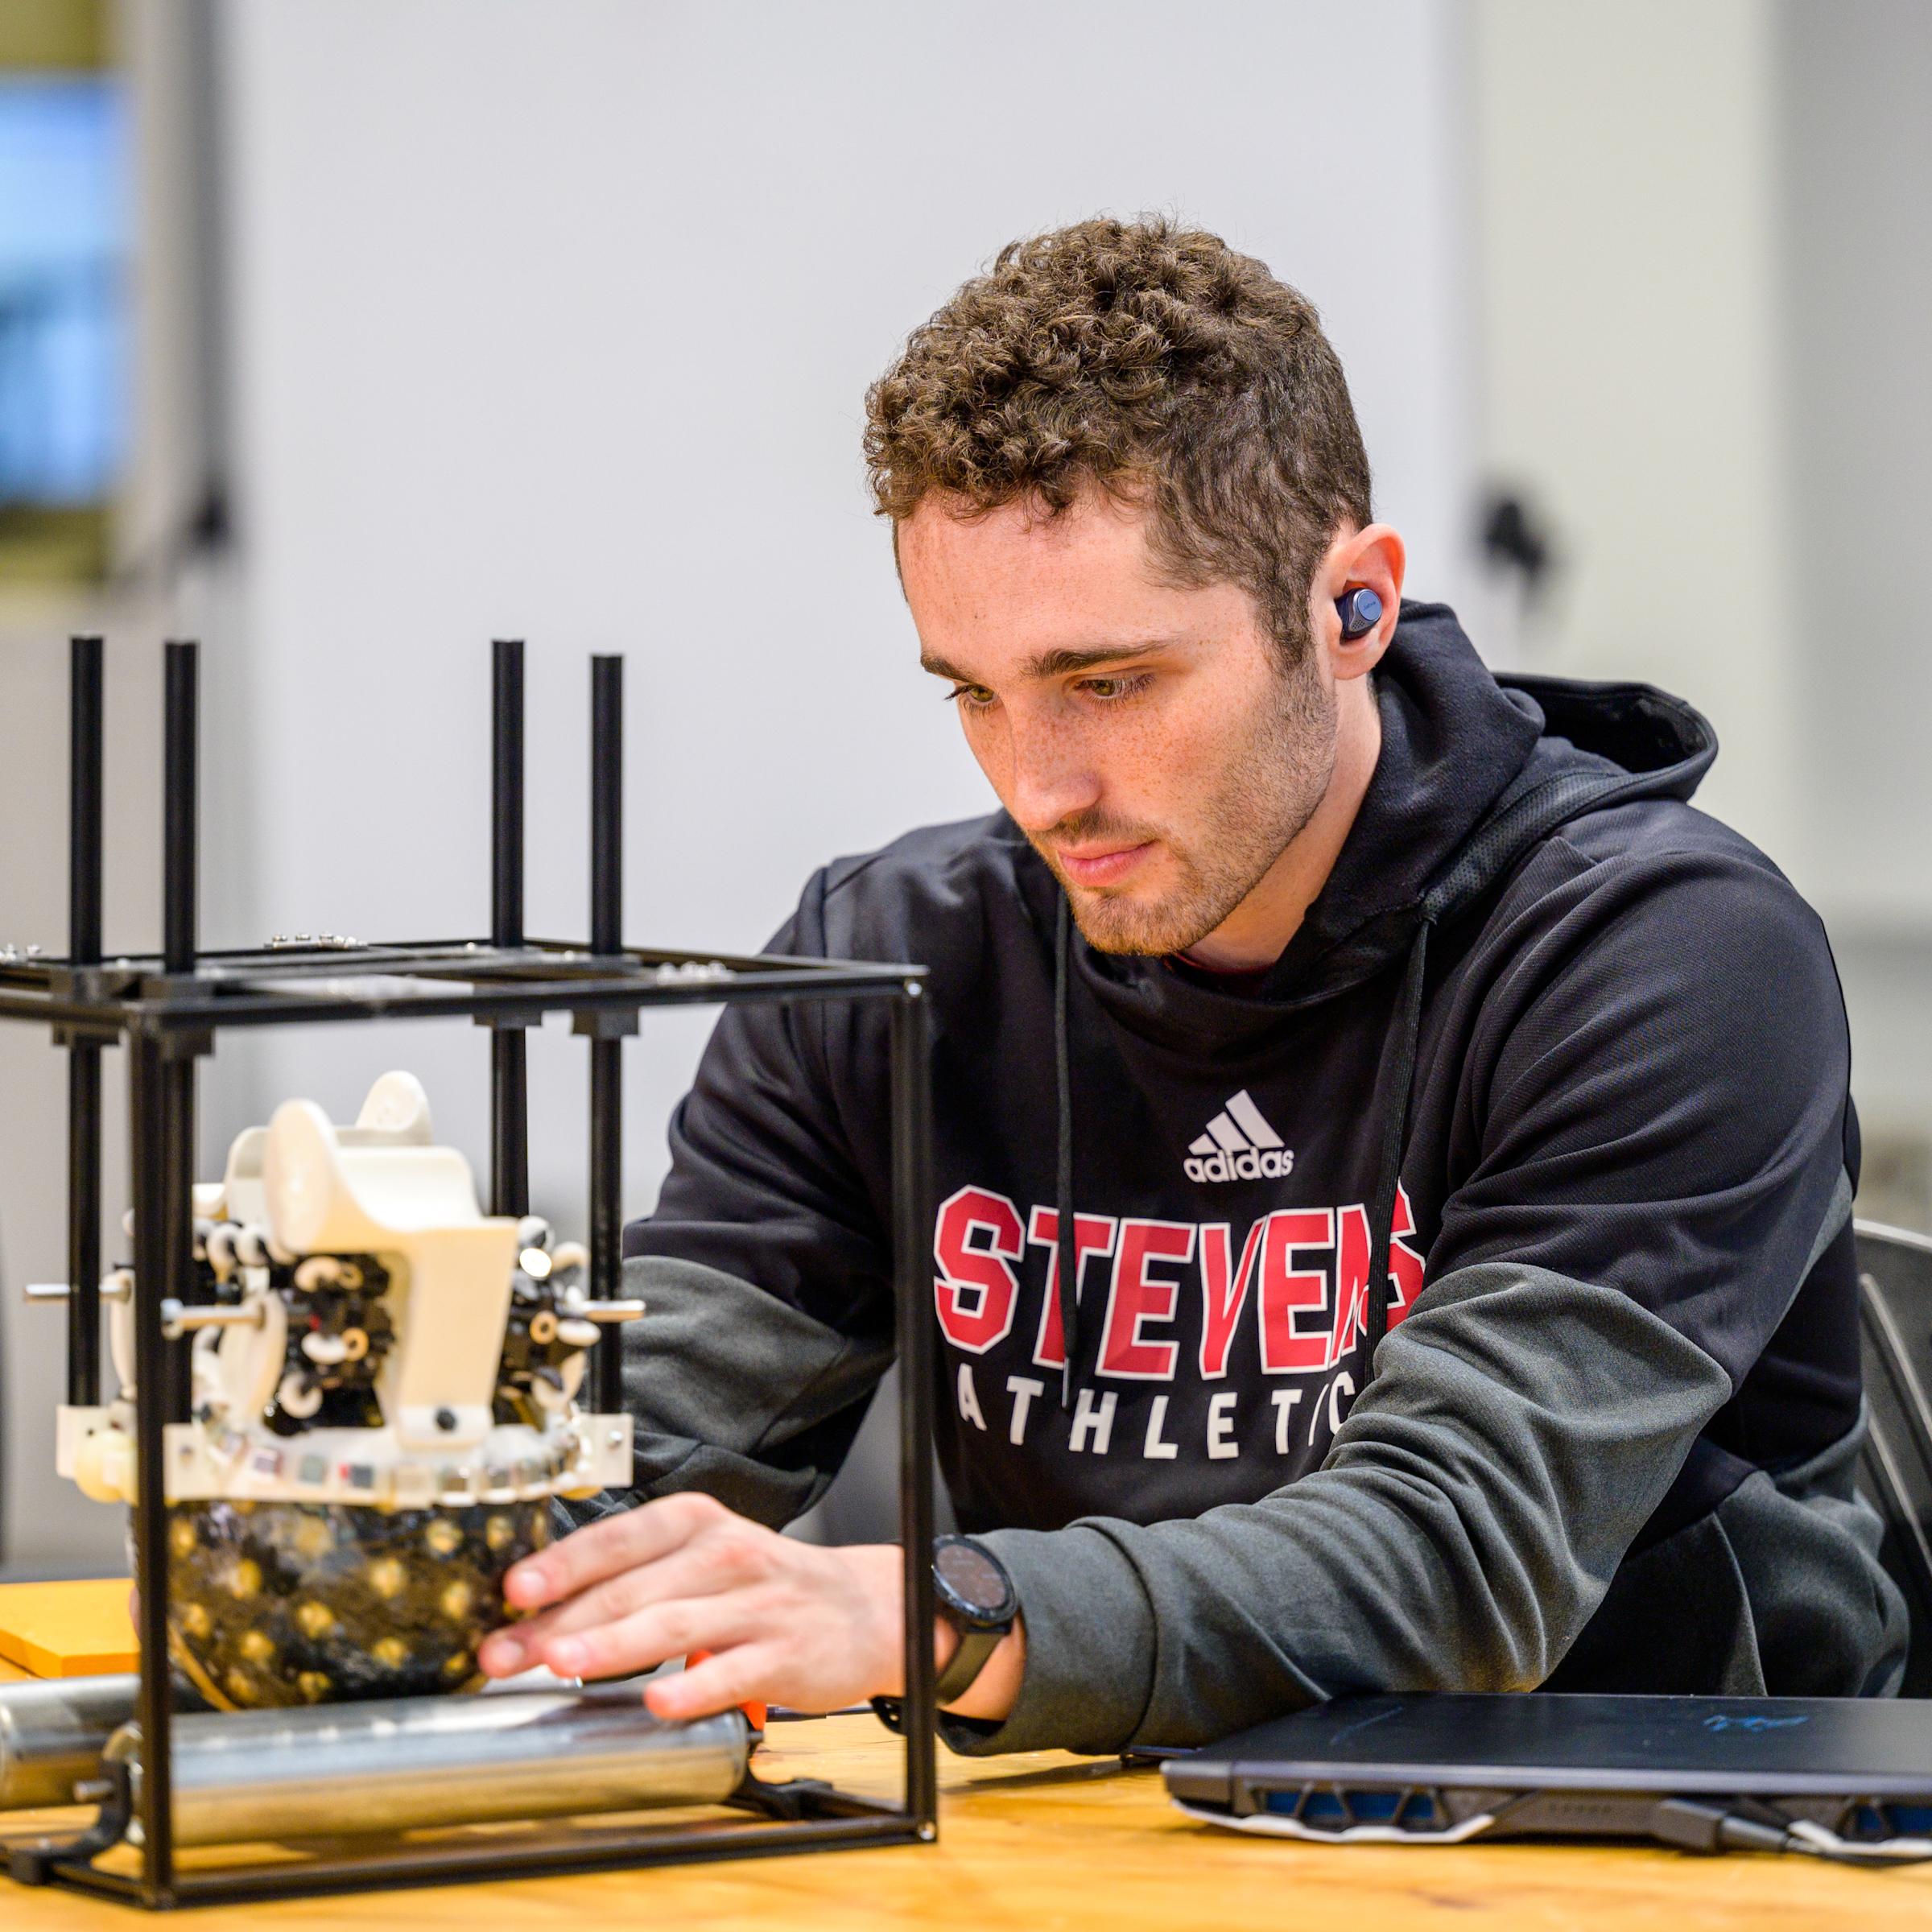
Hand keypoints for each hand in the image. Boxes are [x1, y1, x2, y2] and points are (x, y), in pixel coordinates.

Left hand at [477, 1493, 906, 1720]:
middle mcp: (723, 1555)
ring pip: (674, 1621)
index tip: (513, 1590)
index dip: (562, 1564)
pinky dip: (694, 1686)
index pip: (618, 1538)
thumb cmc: (761, 1584)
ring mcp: (755, 1603)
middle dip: (561, 1620)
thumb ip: (632, 1577)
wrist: (862, 1606)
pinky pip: (732, 1669)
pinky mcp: (784, 1652)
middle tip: (508, 1651)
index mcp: (695, 1523)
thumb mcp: (701, 1558)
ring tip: (562, 1662)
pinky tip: (659, 1700)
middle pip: (632, 1587)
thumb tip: (539, 1609)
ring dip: (612, 1643)